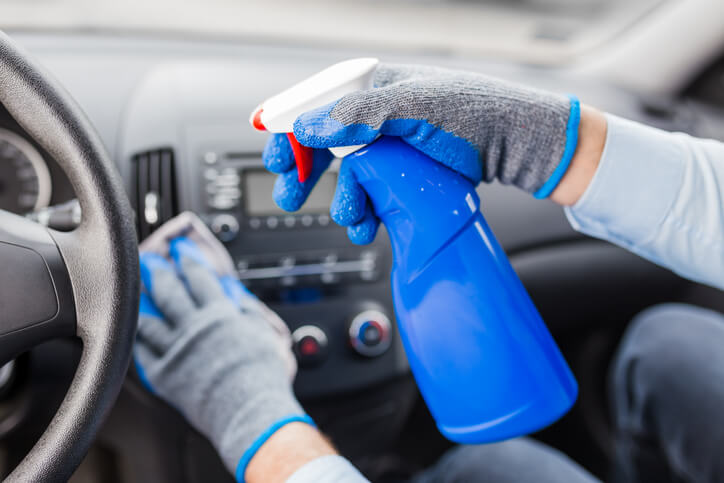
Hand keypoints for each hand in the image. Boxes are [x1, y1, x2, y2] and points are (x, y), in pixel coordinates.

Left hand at [134, 237, 311, 481]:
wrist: (250, 411)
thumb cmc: (264, 376)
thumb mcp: (265, 333)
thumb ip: (248, 310)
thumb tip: (235, 292)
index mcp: (219, 314)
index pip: (199, 277)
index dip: (188, 259)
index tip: (180, 249)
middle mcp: (194, 327)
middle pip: (170, 292)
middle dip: (159, 272)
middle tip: (151, 260)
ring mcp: (176, 350)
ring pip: (150, 319)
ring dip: (141, 302)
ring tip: (136, 292)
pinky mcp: (165, 374)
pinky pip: (143, 352)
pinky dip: (138, 339)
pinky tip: (135, 332)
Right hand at [263, 63, 580, 243]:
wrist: (518, 145)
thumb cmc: (476, 112)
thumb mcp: (415, 107)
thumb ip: (359, 116)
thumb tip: (308, 127)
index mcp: (374, 87)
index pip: (317, 102)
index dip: (289, 127)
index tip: (271, 152)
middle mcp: (377, 116)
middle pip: (323, 142)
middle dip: (303, 170)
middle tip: (289, 192)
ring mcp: (389, 148)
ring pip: (345, 175)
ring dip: (339, 199)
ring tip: (349, 216)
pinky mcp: (402, 176)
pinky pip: (370, 194)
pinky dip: (364, 212)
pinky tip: (366, 224)